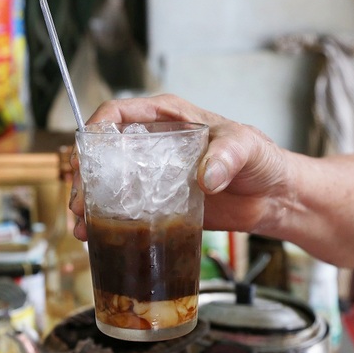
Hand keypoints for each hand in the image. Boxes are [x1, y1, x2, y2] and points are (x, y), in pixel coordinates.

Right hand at [69, 94, 292, 239]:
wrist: (272, 198)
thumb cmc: (261, 160)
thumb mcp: (247, 146)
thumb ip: (228, 154)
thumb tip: (206, 175)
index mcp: (167, 118)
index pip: (119, 114)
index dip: (96, 130)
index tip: (86, 153)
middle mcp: (151, 144)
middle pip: (103, 153)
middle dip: (84, 176)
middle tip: (81, 202)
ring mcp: (151, 175)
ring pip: (106, 183)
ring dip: (89, 203)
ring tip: (83, 227)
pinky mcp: (156, 204)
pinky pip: (124, 210)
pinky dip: (106, 223)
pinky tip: (96, 238)